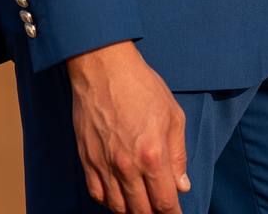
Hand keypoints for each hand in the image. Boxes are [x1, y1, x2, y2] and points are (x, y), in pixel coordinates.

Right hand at [66, 39, 190, 212]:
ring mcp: (104, 164)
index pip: (165, 202)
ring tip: (141, 205)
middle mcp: (127, 166)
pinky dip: (108, 202)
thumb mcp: (173, 114)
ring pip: (118, 208)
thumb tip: (181, 186)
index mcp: (153, 155)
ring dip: (131, 211)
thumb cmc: (141, 85)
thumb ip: (178, 154)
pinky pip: (97, 194)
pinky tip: (118, 196)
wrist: (103, 66)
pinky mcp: (86, 159)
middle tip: (159, 209)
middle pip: (141, 211)